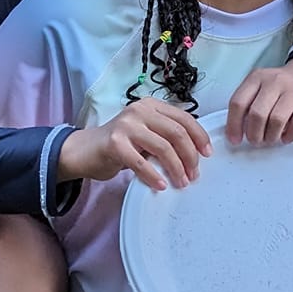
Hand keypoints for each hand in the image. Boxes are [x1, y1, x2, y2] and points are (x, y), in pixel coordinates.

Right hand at [58, 101, 212, 191]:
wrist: (84, 151)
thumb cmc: (118, 145)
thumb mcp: (145, 134)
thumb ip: (165, 136)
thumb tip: (194, 154)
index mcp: (150, 106)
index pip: (183, 118)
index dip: (199, 136)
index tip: (207, 154)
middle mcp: (139, 110)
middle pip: (177, 132)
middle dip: (190, 156)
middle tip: (194, 174)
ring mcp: (126, 125)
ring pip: (163, 147)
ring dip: (176, 168)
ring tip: (181, 182)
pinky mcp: (114, 143)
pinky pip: (141, 162)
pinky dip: (154, 176)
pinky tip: (161, 185)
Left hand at [225, 57, 292, 145]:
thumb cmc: (284, 85)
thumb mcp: (262, 86)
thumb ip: (249, 103)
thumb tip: (237, 130)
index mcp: (257, 77)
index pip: (238, 102)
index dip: (233, 125)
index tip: (235, 139)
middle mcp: (274, 81)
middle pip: (257, 113)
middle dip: (254, 134)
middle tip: (256, 140)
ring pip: (276, 120)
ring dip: (271, 136)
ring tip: (271, 139)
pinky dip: (290, 135)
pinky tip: (287, 137)